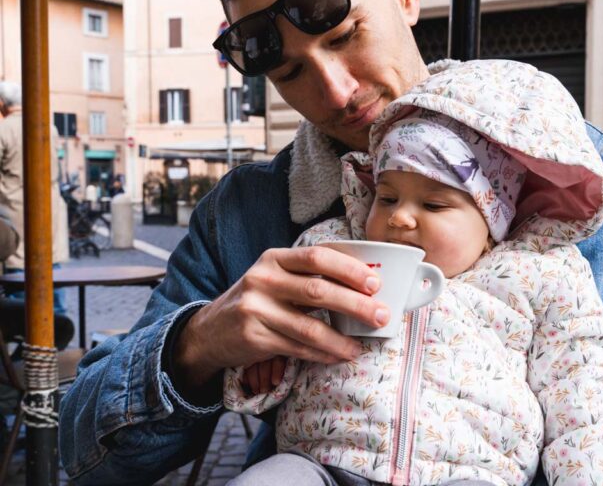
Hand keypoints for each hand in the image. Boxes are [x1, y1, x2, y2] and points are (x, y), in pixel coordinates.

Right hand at [173, 246, 389, 388]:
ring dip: (342, 339)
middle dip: (356, 304)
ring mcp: (255, 309)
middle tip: (382, 315)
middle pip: (318, 291)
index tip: (375, 283)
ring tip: (361, 346)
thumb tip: (363, 288)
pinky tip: (339, 356)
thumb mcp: (274, 278)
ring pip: (309, 326)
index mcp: (274, 259)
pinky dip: (322, 353)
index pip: (317, 257)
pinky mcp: (254, 337)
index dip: (349, 269)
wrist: (209, 332)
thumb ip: (308, 278)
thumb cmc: (256, 301)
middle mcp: (263, 279)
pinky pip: (297, 347)